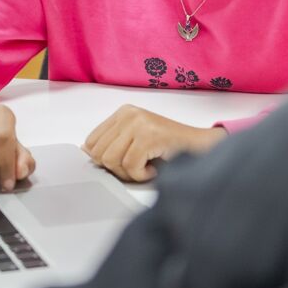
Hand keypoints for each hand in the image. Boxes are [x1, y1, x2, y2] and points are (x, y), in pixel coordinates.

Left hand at [82, 105, 225, 181]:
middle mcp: (128, 114)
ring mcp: (138, 123)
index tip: (125, 163)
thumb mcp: (135, 141)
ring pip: (111, 161)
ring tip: (147, 166)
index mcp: (123, 113)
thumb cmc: (170, 147)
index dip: (105, 160)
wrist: (202, 147)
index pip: (91, 142)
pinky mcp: (148, 136)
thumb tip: (85, 151)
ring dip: (130, 173)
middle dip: (117, 169)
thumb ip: (112, 144)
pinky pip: (130, 166)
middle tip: (139, 167)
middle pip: (99, 154)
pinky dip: (142, 175)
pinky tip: (155, 168)